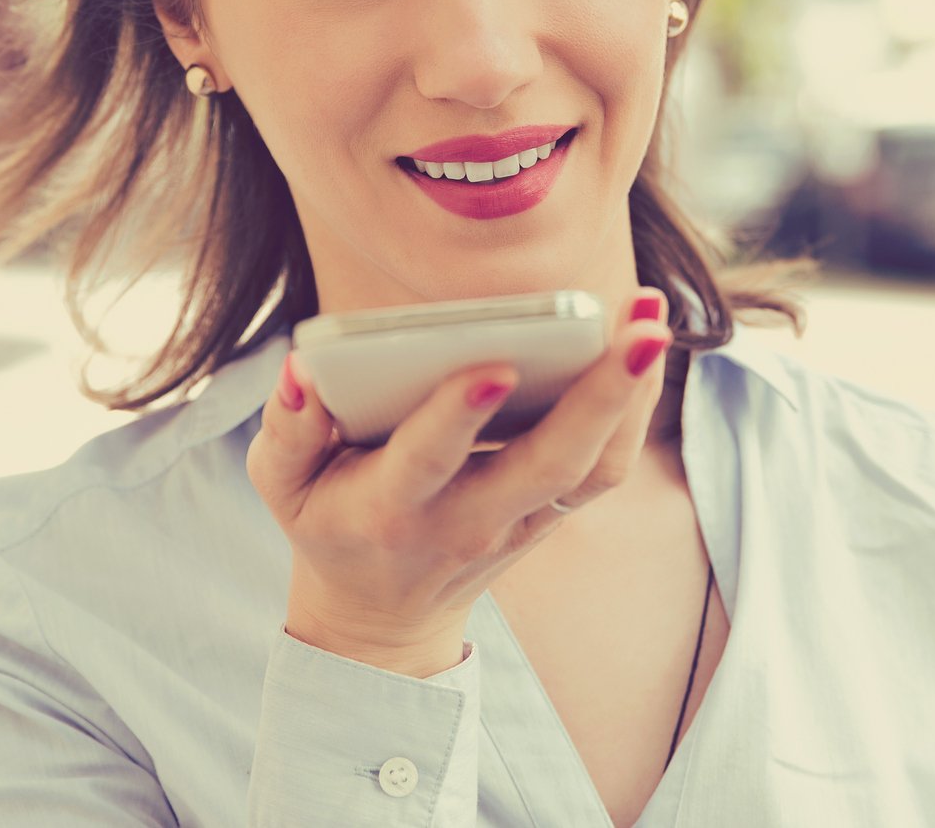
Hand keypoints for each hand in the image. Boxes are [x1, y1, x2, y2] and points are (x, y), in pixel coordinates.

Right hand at [247, 287, 673, 676]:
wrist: (380, 617)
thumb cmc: (329, 523)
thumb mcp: (282, 485)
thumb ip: (285, 427)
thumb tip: (305, 370)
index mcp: (393, 507)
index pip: (430, 460)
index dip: (458, 416)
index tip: (494, 365)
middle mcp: (468, 520)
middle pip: (549, 465)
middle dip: (599, 395)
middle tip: (642, 330)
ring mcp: (519, 524)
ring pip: (592, 469)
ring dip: (631, 396)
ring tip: (652, 318)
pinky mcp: (551, 517)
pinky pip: (604, 469)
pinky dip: (632, 410)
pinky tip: (645, 347)